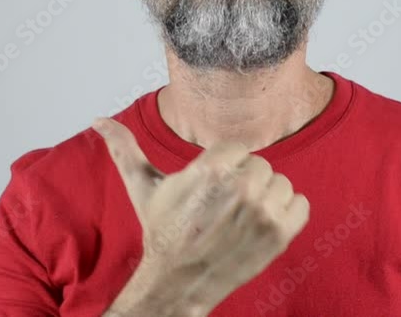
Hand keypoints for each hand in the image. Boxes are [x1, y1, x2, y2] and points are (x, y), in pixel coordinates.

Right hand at [92, 117, 309, 313]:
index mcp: (210, 169)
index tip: (211, 189)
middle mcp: (240, 188)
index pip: (238, 149)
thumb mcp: (143, 186)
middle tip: (223, 207)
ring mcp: (262, 213)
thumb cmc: (162, 231)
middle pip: (260, 165)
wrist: (178, 281)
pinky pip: (301, 205)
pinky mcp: (280, 235)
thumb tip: (99, 120)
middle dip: (244, 182)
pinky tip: (262, 224)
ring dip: (266, 197)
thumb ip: (124, 148)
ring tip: (241, 217)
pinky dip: (288, 213)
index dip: (225, 168)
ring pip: (281, 183)